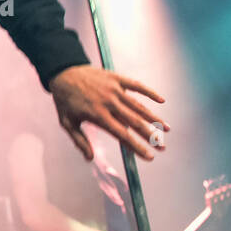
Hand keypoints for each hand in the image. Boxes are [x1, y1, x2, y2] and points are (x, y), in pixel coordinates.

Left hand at [49, 65, 169, 160]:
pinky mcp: (116, 78)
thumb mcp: (67, 123)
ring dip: (154, 118)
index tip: (149, 157)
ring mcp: (114, 89)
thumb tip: (90, 158)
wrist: (62, 72)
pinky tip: (162, 101)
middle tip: (163, 148)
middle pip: (134, 122)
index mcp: (97, 115)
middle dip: (151, 137)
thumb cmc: (65, 101)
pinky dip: (150, 92)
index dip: (137, 147)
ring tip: (167, 129)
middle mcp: (108, 103)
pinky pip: (137, 86)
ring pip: (139, 106)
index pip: (122, 135)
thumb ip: (79, 141)